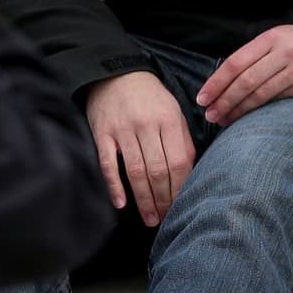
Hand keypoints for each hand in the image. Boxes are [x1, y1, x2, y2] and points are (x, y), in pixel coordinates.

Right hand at [83, 71, 195, 228]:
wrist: (115, 73)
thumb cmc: (150, 97)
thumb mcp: (173, 111)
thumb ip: (182, 140)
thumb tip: (189, 173)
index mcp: (168, 120)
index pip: (178, 163)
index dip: (180, 189)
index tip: (181, 206)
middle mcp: (146, 125)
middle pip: (158, 170)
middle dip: (163, 199)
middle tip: (165, 219)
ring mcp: (123, 130)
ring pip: (135, 171)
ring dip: (143, 199)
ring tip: (150, 218)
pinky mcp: (102, 133)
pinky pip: (108, 164)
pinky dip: (114, 185)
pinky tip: (121, 203)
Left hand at [196, 25, 292, 126]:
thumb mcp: (279, 39)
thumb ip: (255, 55)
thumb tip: (224, 81)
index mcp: (270, 38)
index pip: (235, 62)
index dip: (216, 82)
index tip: (202, 97)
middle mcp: (282, 52)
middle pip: (245, 80)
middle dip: (224, 100)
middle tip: (210, 115)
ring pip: (260, 94)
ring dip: (239, 110)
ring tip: (224, 120)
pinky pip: (278, 100)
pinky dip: (260, 111)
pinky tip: (248, 119)